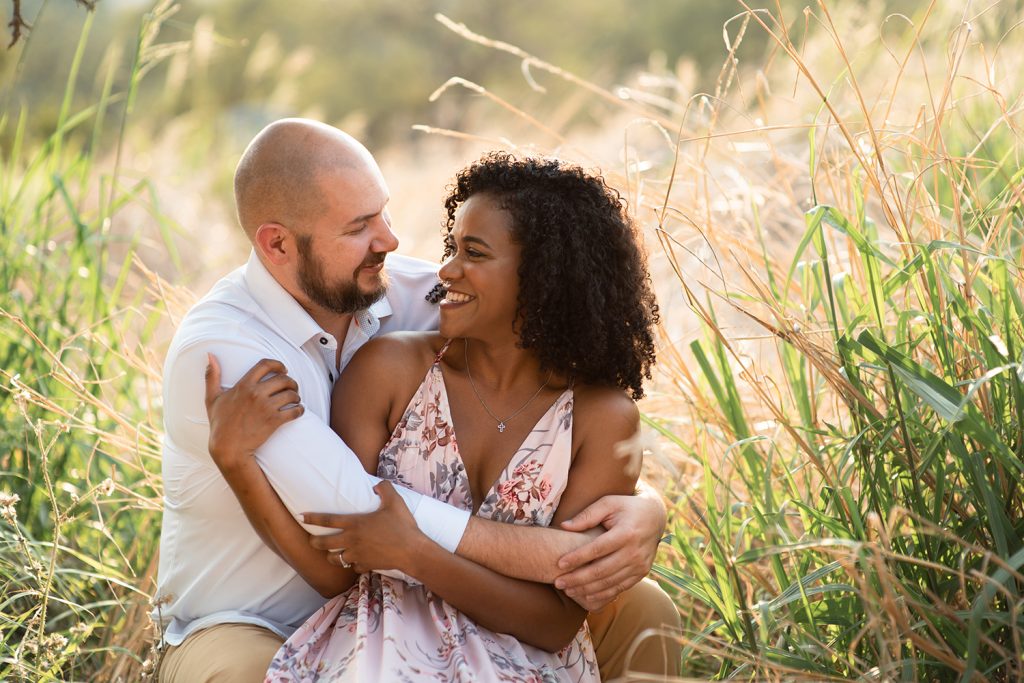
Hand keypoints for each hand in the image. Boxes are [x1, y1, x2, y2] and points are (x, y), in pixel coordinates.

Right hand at [204, 354, 303, 472]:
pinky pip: (294, 411)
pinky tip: (298, 411)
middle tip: (292, 388)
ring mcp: (266, 407)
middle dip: (291, 382)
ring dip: (296, 396)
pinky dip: (300, 410)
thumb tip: (210, 355)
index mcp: (243, 385)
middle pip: (283, 379)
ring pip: (291, 394)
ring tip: (295, 400)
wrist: (228, 447)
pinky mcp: (274, 421)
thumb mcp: (212, 398)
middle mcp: (256, 394)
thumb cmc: (220, 424)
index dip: (278, 364)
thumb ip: (212, 376)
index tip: (284, 369)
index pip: (265, 365)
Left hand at [304, 481, 427, 574]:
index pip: (327, 520)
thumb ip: (385, 488)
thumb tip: (377, 485)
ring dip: (331, 556)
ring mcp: (357, 555)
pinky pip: (352, 566)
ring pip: (334, 559)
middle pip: (323, 544)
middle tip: (312, 540)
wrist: (412, 551)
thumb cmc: (403, 525)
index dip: (312, 518)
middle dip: (314, 542)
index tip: (301, 517)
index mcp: (355, 523)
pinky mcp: (364, 566)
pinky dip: (352, 564)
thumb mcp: (395, 501)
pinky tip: (355, 561)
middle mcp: (352, 540)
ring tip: (332, 553)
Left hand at [553, 489, 665, 609]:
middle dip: (578, 579)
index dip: (578, 558)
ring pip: (610, 583)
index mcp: (626, 533)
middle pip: (602, 570)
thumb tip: (564, 526)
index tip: (559, 564)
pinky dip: (603, 595)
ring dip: (587, 589)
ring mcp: (640, 565)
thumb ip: (587, 515)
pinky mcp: (641, 573)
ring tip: (568, 590)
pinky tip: (586, 596)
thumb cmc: (626, 507)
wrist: (655, 517)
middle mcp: (634, 552)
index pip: (597, 549)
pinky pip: (620, 588)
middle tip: (559, 583)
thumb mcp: (608, 503)